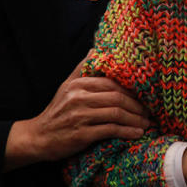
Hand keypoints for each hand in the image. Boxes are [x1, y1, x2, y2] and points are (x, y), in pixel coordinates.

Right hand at [4, 56, 150, 170]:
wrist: (37, 137)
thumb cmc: (56, 112)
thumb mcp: (66, 86)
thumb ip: (81, 68)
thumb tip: (95, 49)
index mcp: (78, 85)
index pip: (112, 83)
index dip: (131, 91)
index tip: (144, 98)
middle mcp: (79, 98)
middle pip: (117, 98)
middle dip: (137, 106)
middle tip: (149, 112)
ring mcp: (80, 116)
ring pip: (116, 113)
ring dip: (135, 119)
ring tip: (146, 124)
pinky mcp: (81, 134)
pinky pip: (110, 130)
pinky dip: (126, 132)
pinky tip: (136, 134)